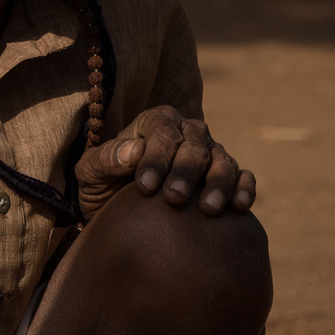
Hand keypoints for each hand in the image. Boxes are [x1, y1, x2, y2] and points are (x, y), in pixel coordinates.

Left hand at [75, 105, 255, 221]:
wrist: (121, 212)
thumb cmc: (103, 186)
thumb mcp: (90, 172)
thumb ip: (106, 158)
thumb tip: (134, 151)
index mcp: (155, 122)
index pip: (161, 133)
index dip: (155, 158)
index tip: (145, 187)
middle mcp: (188, 132)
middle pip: (194, 147)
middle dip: (185, 172)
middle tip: (174, 198)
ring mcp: (211, 153)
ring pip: (222, 161)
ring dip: (218, 183)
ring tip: (209, 209)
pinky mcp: (228, 176)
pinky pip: (243, 177)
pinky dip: (244, 188)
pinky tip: (239, 207)